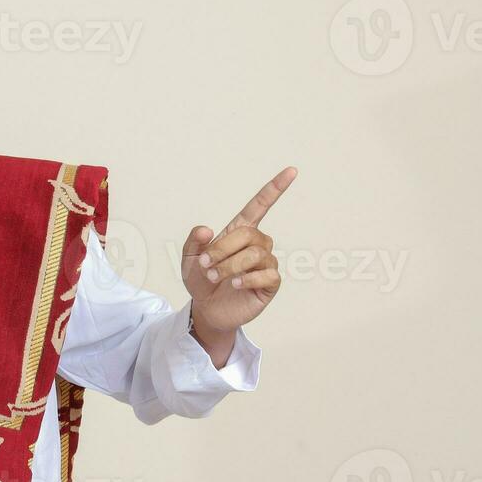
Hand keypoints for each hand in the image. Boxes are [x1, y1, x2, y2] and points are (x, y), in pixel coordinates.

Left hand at [181, 166, 296, 335]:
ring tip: (215, 277)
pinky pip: (267, 274)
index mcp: (239, 232)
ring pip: (256, 254)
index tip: (291, 171)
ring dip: (230, 266)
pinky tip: (234, 285)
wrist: (206, 310)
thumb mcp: (189, 259)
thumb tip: (206, 229)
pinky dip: (246, 279)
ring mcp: (265, 263)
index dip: (274, 189)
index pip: (260, 206)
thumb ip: (193, 242)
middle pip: (249, 234)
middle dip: (223, 249)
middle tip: (206, 266)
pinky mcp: (270, 284)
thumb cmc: (201, 281)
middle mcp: (256, 244)